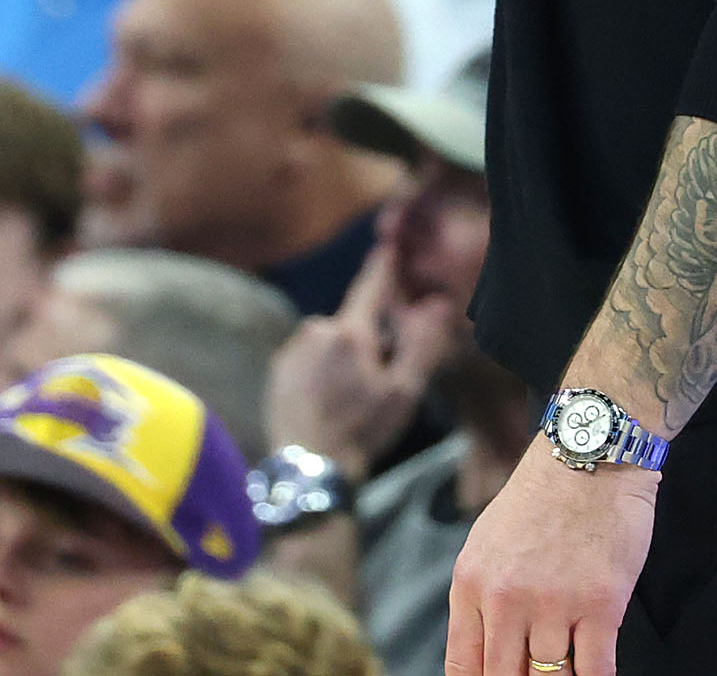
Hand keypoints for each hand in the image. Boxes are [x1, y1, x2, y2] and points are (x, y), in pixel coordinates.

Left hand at [267, 239, 464, 476]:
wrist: (309, 472)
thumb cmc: (362, 432)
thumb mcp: (403, 392)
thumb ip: (423, 344)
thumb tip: (438, 304)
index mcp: (350, 332)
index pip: (370, 287)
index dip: (383, 266)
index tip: (388, 244)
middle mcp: (315, 330)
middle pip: (352, 322)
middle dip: (368, 340)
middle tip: (377, 381)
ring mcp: (292, 351)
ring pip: (329, 342)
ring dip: (342, 357)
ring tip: (350, 399)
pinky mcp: (277, 371)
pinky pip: (308, 358)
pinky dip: (321, 371)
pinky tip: (328, 402)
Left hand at [447, 439, 658, 675]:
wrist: (590, 455)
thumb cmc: (542, 498)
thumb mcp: (487, 543)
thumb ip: (482, 598)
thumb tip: (483, 653)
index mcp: (472, 584)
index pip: (464, 666)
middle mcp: (506, 599)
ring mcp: (554, 604)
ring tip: (564, 670)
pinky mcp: (601, 604)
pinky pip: (595, 670)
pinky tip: (593, 674)